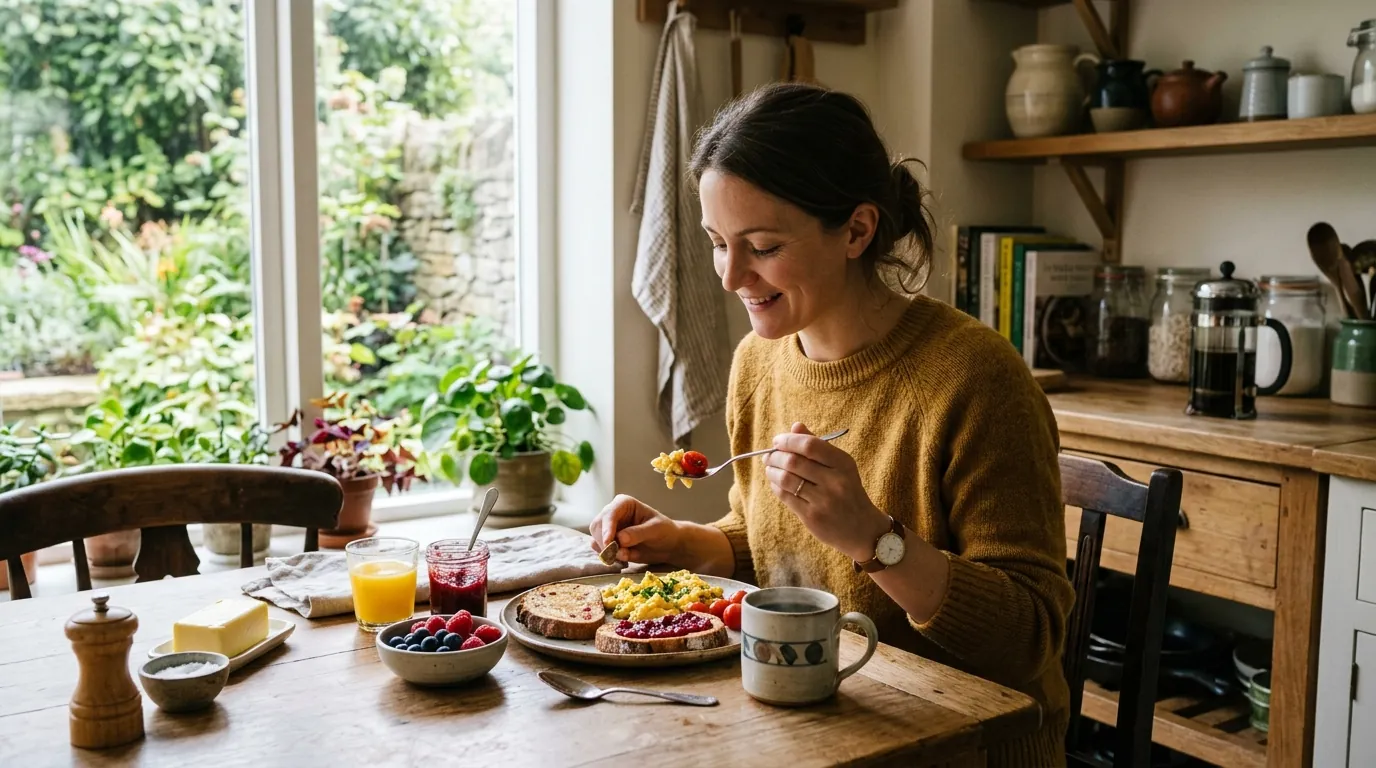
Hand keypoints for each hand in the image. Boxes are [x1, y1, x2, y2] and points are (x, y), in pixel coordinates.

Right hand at [589, 494, 682, 564]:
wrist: (667, 545)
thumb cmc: (664, 531)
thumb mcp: (655, 530)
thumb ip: (638, 533)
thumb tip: (620, 539)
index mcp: (623, 503)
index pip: (609, 514)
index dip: (607, 528)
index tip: (608, 542)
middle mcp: (612, 514)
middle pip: (597, 526)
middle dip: (605, 542)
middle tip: (618, 555)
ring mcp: (608, 528)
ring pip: (596, 540)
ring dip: (607, 551)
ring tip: (627, 556)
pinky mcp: (608, 542)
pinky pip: (600, 551)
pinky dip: (609, 557)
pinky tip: (625, 558)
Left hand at [765, 422, 889, 561]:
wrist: (862, 529)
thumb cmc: (847, 491)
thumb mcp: (841, 467)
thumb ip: (818, 446)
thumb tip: (796, 426)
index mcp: (843, 464)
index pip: (810, 445)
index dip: (788, 440)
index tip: (777, 441)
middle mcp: (835, 481)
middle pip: (794, 461)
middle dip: (775, 456)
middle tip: (768, 456)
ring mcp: (824, 501)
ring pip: (786, 479)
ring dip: (772, 471)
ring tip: (770, 469)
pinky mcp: (812, 517)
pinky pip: (786, 496)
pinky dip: (776, 487)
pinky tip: (776, 484)